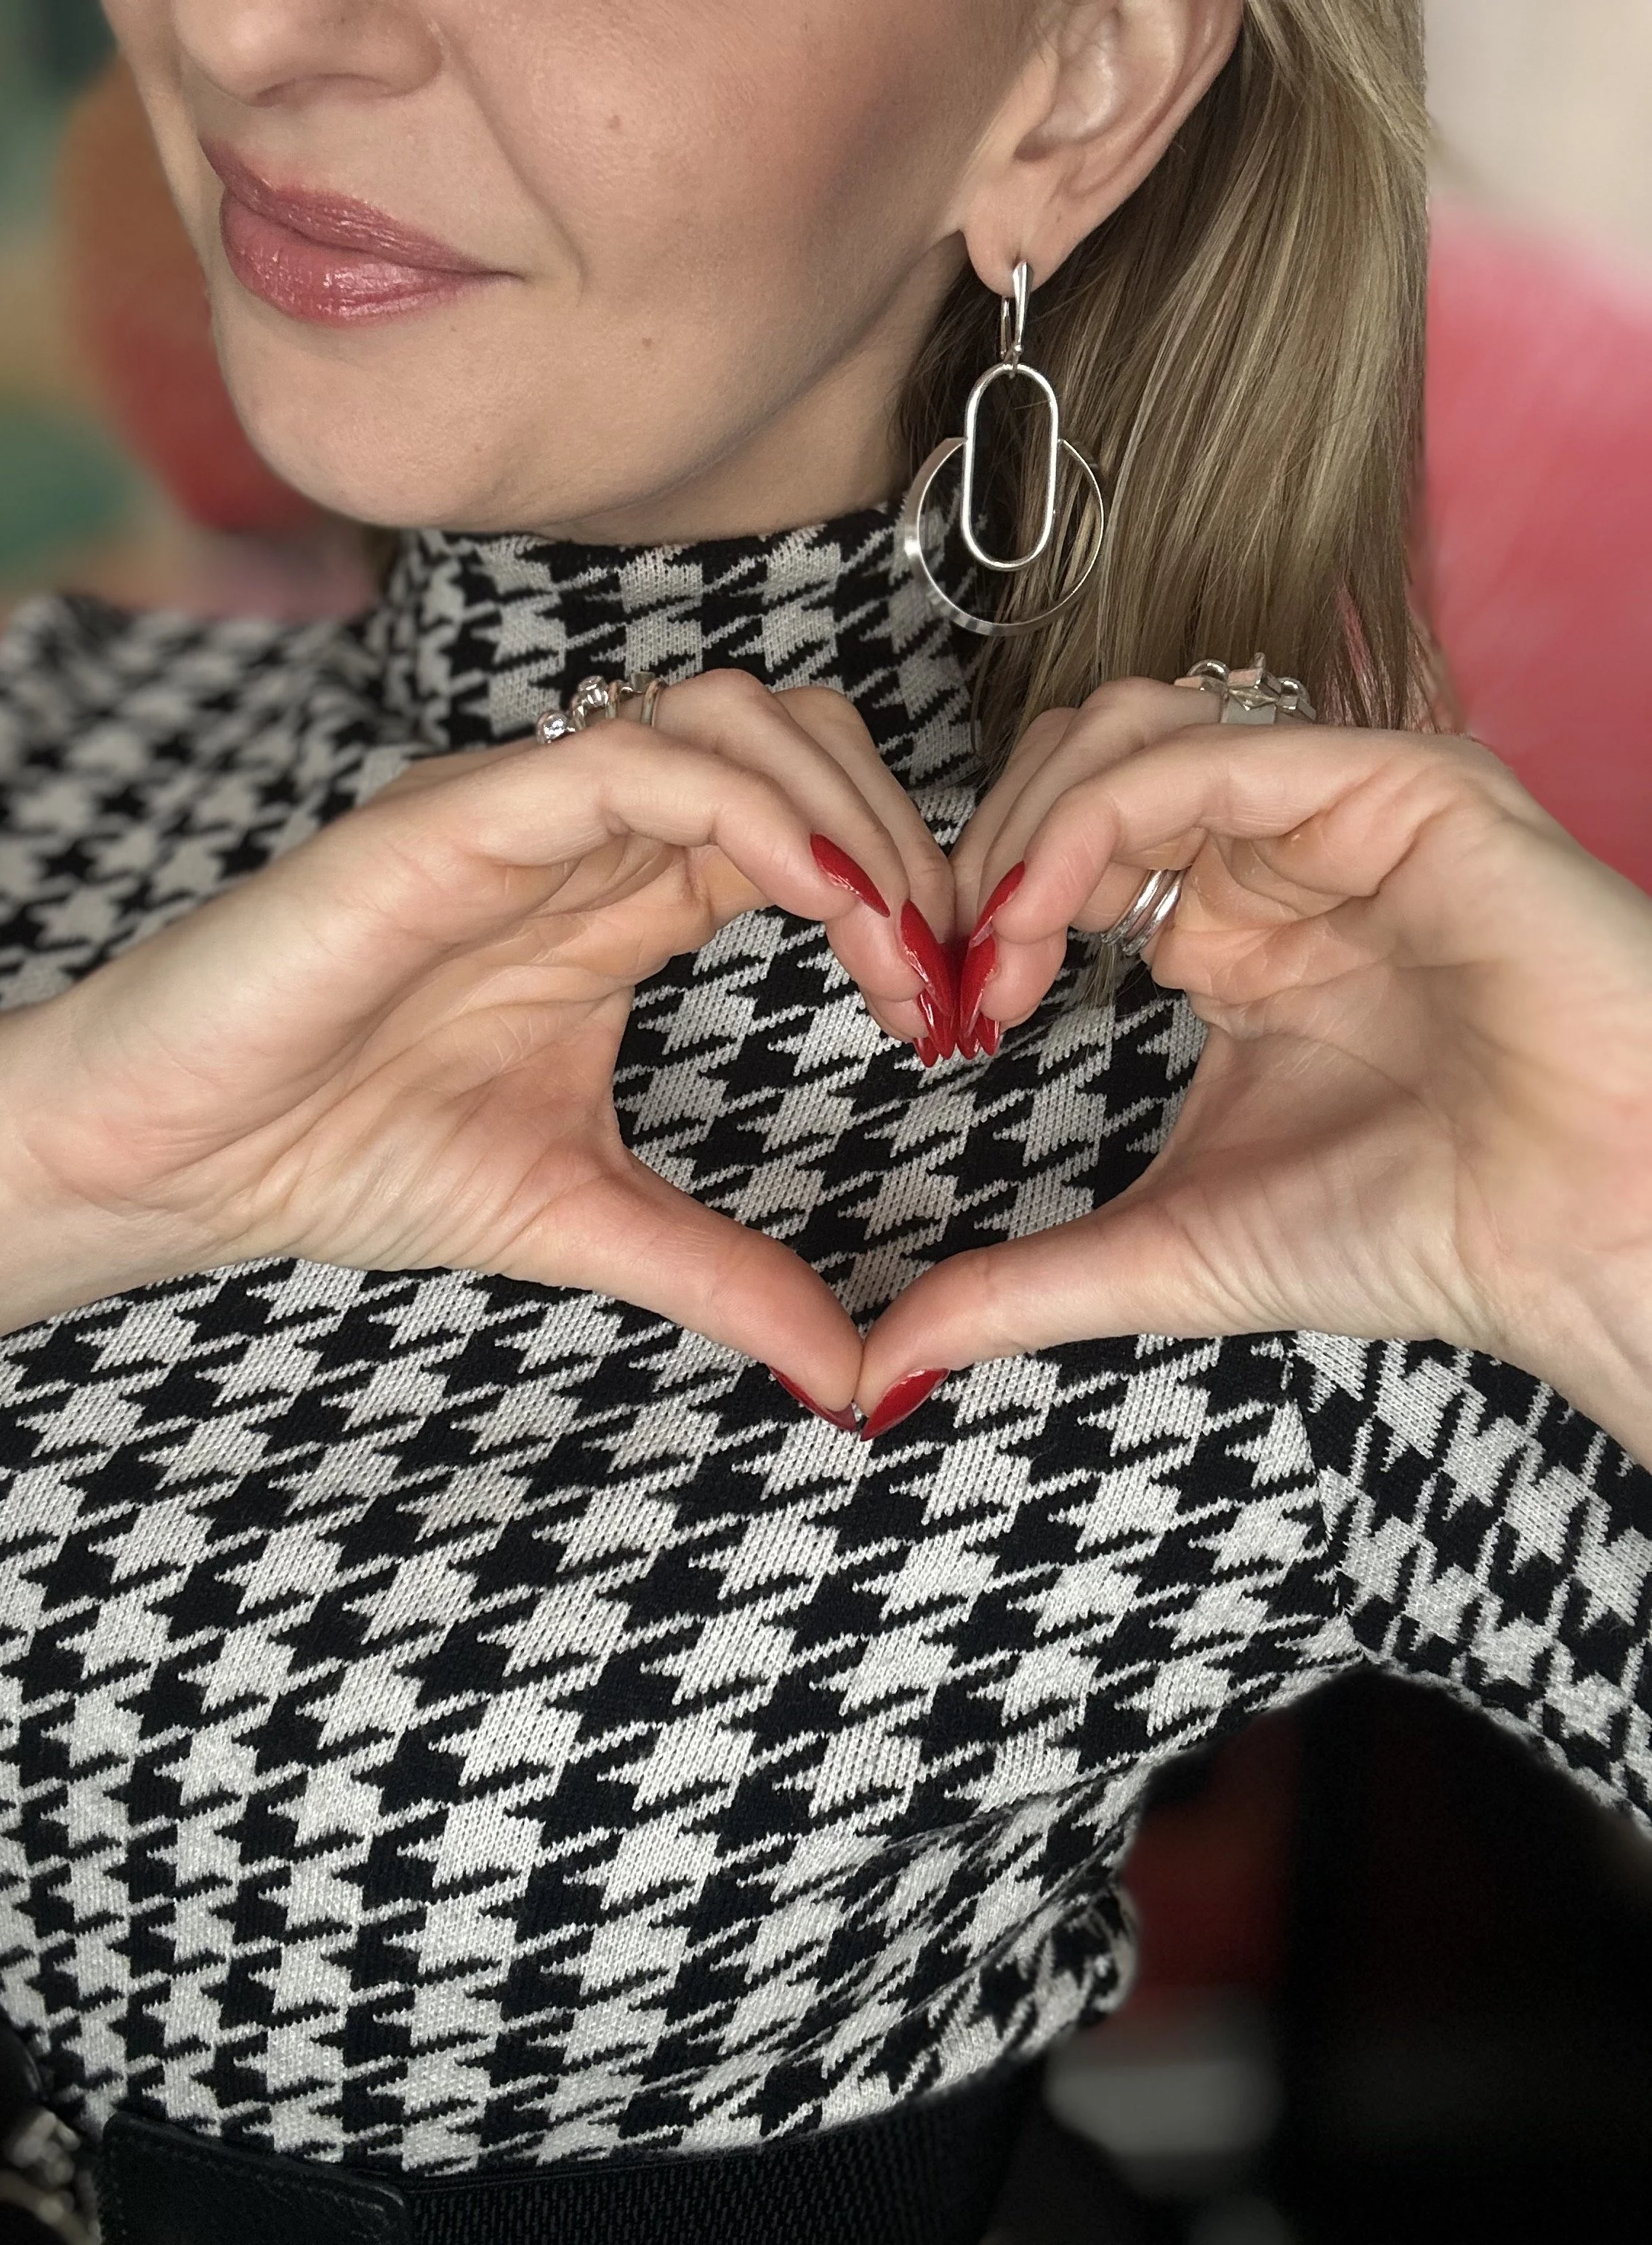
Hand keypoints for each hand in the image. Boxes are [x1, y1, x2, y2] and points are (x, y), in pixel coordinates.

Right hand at [0, 674, 952, 1409]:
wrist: (170, 1158)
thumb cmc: (345, 1160)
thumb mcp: (581, 1220)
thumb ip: (720, 1275)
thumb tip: (852, 1376)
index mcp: (621, 900)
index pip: (807, 831)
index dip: (907, 898)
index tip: (958, 1017)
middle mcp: (585, 831)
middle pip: (800, 740)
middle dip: (908, 837)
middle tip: (954, 973)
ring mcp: (525, 808)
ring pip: (735, 717)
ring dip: (849, 812)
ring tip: (899, 945)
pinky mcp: (457, 813)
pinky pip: (633, 756)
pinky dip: (749, 806)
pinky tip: (819, 899)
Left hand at [861, 680, 1651, 1459]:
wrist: (1578, 1234)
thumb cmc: (1410, 1234)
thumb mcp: (1163, 1254)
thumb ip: (1016, 1289)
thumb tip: (877, 1370)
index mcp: (1230, 933)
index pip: (1065, 852)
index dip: (985, 910)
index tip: (950, 1019)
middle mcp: (1277, 859)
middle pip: (1080, 764)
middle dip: (988, 850)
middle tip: (960, 970)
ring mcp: (1338, 813)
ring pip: (1133, 729)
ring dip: (1033, 819)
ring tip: (1005, 936)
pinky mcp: (1399, 787)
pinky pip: (1215, 751)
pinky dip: (1100, 813)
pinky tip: (1050, 909)